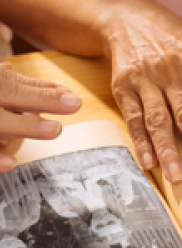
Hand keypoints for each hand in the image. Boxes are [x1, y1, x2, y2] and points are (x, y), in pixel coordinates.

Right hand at [99, 0, 181, 182]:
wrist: (125, 23)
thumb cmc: (162, 35)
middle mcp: (167, 71)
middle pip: (181, 114)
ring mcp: (142, 80)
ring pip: (155, 120)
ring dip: (165, 149)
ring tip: (172, 174)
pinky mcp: (122, 87)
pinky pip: (133, 117)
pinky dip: (140, 141)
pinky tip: (146, 159)